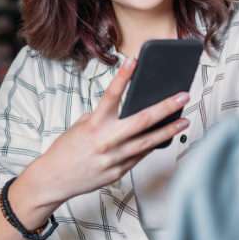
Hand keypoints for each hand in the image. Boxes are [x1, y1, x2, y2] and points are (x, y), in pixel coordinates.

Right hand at [24, 56, 189, 208]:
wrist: (54, 179)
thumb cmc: (67, 149)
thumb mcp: (81, 126)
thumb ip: (104, 118)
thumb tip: (129, 112)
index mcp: (94, 124)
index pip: (111, 94)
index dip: (124, 76)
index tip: (134, 60)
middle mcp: (106, 140)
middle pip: (142, 120)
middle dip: (166, 107)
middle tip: (183, 96)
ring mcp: (114, 158)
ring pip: (149, 142)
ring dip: (169, 130)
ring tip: (184, 121)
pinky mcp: (119, 171)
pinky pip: (140, 156)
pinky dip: (152, 145)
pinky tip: (164, 138)